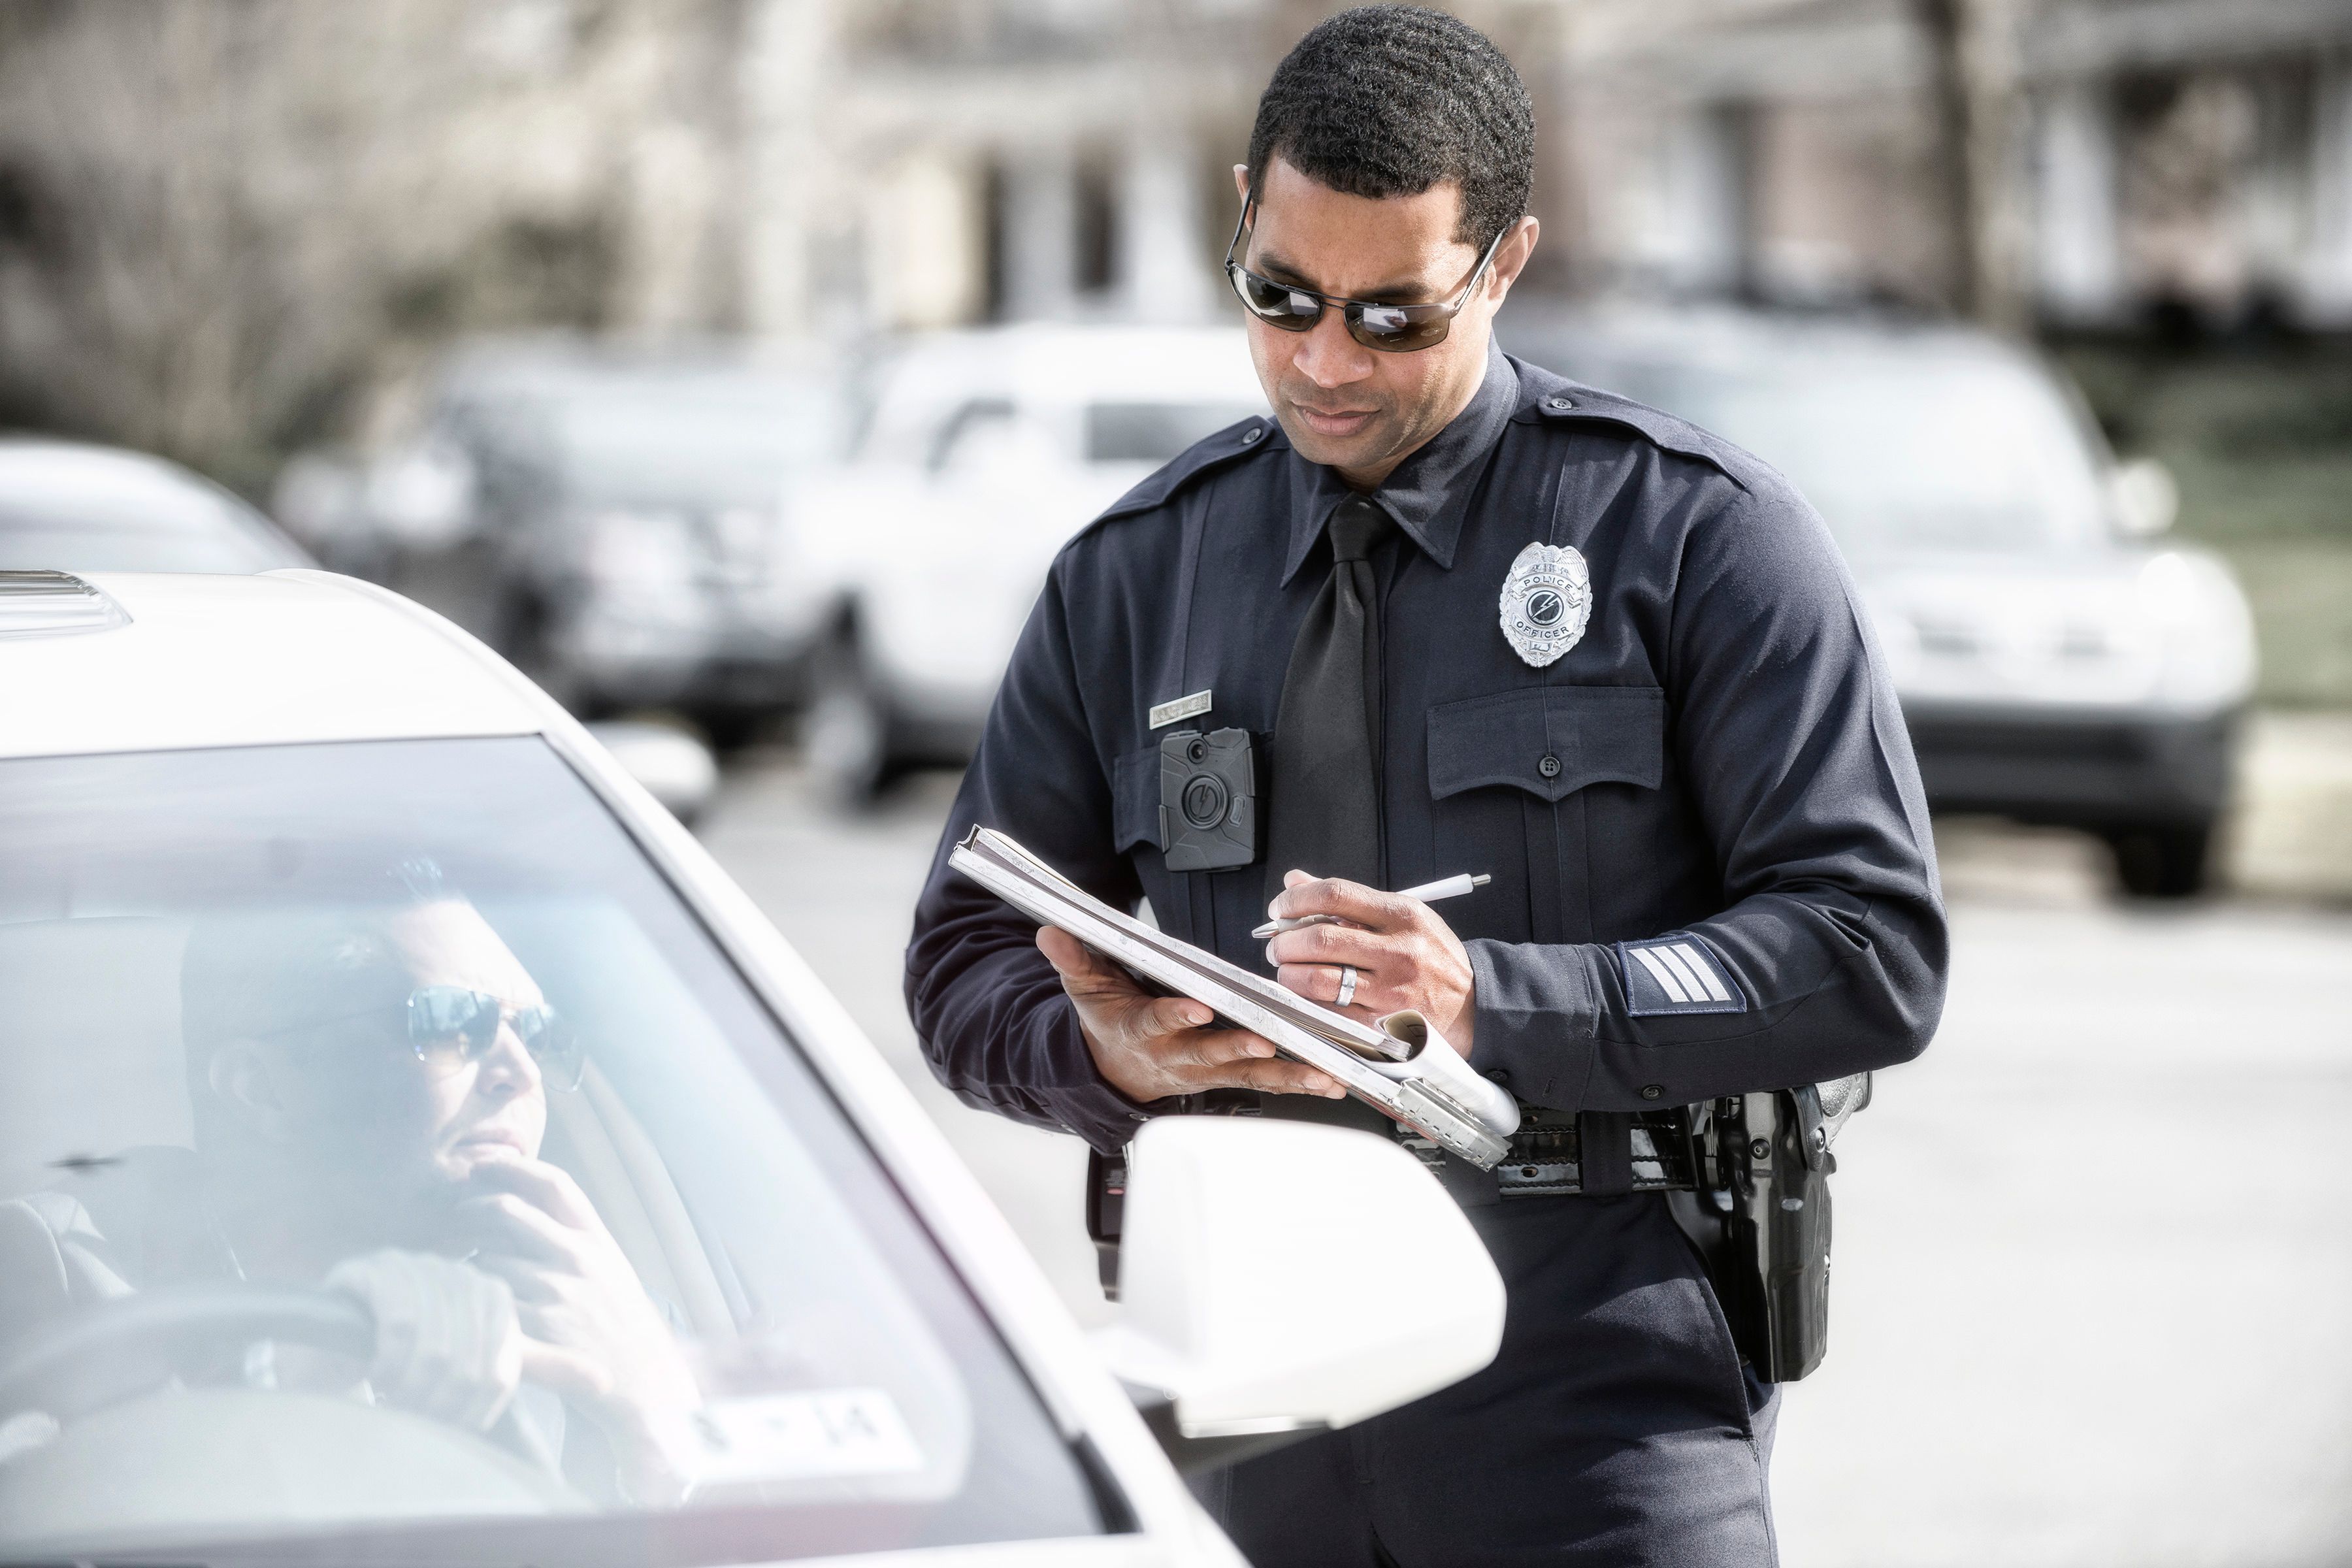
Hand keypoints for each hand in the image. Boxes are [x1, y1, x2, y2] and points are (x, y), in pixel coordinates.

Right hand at [324, 1248, 521, 1430]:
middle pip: (470, 1357)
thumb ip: (532, 1369)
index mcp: (492, 1293)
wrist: (333, 1350)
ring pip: (438, 1345)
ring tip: (397, 1402)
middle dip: (443, 1403)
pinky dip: (390, 1363)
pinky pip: (400, 1325)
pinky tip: (377, 1375)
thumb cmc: (408, 1363)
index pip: (503, 1361)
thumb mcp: (478, 1365)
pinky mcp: (376, 1271)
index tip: (453, 1427)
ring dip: (414, 1389)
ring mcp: (416, 1266)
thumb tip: (601, 1380)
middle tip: (420, 1421)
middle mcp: (459, 1273)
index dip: (477, 1404)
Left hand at [460, 1152, 700, 1499]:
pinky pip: (487, 1300)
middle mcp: (577, 1257)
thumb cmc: (621, 1327)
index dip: (513, 1166)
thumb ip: (576, 1237)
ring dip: (470, 1262)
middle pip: (507, 1210)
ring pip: (487, 1257)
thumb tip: (525, 1203)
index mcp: (598, 1239)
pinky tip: (472, 1308)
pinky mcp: (535, 1328)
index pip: (553, 1183)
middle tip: (456, 1216)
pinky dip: (474, 1300)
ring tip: (467, 1273)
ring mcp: (555, 1291)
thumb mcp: (611, 1269)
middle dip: (471, 1208)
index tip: (483, 1165)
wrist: (644, 1385)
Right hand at [1037, 925, 1345, 1103]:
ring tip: (1318, 1074)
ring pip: (1247, 1075)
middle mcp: (1178, 1055)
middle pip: (1210, 1055)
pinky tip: (1329, 1081)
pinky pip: (1266, 1082)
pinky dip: (1299, 1083)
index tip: (1196, 1007)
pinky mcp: (1230, 1077)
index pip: (1158, 1021)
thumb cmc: (1109, 1021)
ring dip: (1284, 1075)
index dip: (1176, 1016)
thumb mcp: (1086, 988)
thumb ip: (1074, 958)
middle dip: (1236, 1050)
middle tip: (1264, 1043)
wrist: (1115, 1070)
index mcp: (1142, 1029)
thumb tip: (1052, 931)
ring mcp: (1207, 1071)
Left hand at [1265, 870, 1477, 1051]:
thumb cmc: (1431, 956)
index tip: (1280, 908)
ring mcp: (1390, 990)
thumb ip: (1349, 901)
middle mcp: (1398, 951)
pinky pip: (1328, 1012)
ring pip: (1318, 980)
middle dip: (1285, 942)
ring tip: (1287, 970)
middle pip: (1320, 940)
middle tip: (1277, 945)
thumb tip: (1297, 881)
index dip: (1297, 900)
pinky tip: (1305, 995)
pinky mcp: (1382, 1023)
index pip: (1336, 895)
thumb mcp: (1402, 916)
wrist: (1472, 1003)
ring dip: (1289, 974)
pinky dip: (1307, 1002)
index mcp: (1402, 915)